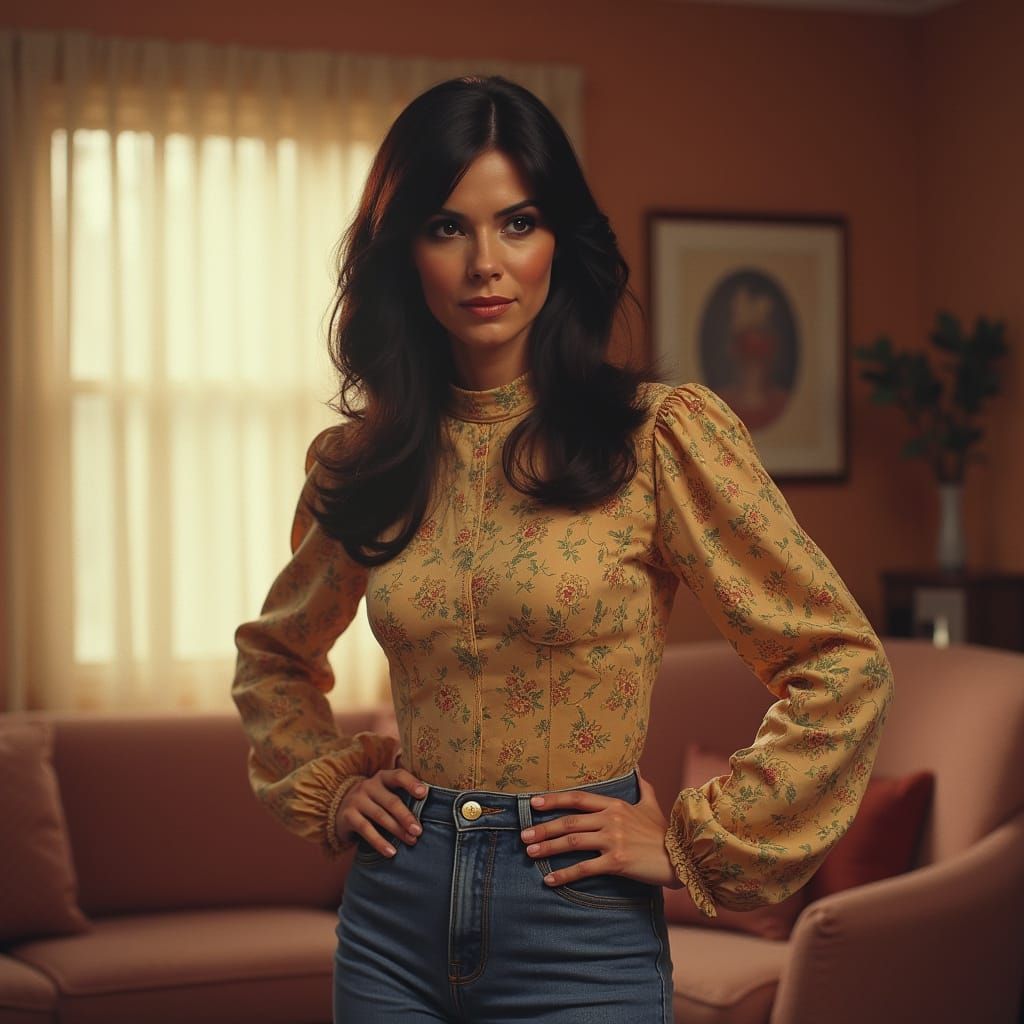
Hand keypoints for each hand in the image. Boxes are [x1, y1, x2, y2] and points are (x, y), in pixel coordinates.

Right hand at [335, 755, 425, 857]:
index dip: (411, 783)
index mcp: (382, 777)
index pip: (398, 776)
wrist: (340, 808)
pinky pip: (366, 829)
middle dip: (407, 817)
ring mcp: (357, 800)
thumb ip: (402, 797)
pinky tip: (391, 852)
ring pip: (380, 816)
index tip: (424, 793)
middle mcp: (369, 786)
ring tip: (411, 841)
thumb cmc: (374, 801)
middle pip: (391, 801)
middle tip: (419, 831)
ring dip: (397, 830)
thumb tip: (428, 812)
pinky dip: (379, 842)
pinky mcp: (348, 816)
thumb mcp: (384, 794)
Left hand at [519, 771, 682, 888]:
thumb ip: (642, 787)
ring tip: (530, 853)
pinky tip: (549, 880)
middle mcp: (611, 819)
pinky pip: (584, 868)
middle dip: (543, 828)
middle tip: (523, 835)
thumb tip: (637, 768)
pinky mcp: (617, 861)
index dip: (554, 800)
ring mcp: (613, 840)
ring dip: (548, 848)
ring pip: (572, 842)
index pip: (578, 798)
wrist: (683, 857)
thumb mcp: (652, 805)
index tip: (534, 803)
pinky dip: (564, 875)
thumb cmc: (665, 833)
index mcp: (615, 805)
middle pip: (569, 821)